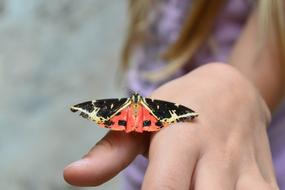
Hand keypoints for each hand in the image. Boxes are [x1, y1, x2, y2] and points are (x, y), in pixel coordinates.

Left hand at [64, 63, 278, 188]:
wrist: (233, 89)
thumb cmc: (179, 103)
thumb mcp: (143, 118)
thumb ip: (110, 152)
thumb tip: (71, 175)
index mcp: (182, 138)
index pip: (164, 189)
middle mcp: (218, 156)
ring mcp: (247, 168)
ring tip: (188, 187)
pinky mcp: (266, 178)